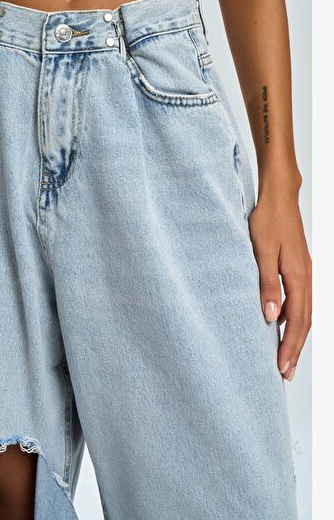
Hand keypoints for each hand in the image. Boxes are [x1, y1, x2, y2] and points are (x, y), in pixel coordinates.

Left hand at [249, 187, 311, 380]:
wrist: (279, 196)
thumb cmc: (268, 219)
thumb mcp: (261, 251)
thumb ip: (267, 284)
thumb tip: (270, 315)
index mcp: (298, 276)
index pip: (296, 321)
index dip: (289, 346)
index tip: (281, 367)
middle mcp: (306, 277)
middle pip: (304, 321)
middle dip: (295, 348)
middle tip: (285, 371)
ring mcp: (304, 271)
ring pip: (304, 312)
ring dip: (295, 334)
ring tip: (284, 354)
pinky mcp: (299, 266)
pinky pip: (300, 299)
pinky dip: (293, 316)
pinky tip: (279, 320)